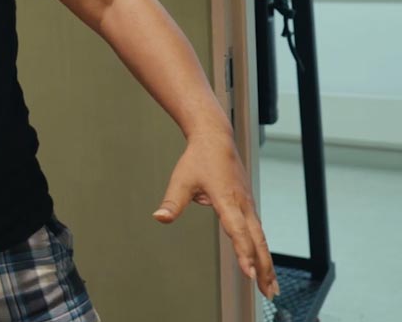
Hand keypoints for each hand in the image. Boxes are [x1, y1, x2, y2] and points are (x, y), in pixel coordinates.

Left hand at [154, 131, 278, 299]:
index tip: (249, 273)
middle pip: (258, 240)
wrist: (216, 139)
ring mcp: (248, 205)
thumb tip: (160, 218)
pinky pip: (259, 232)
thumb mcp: (181, 180)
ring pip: (262, 238)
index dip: (243, 253)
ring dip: (267, 263)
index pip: (237, 230)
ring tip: (271, 288)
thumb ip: (172, 202)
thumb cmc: (199, 159)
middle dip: (264, 267)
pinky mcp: (249, 205)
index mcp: (226, 199)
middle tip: (267, 292)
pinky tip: (264, 263)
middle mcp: (242, 204)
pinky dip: (263, 250)